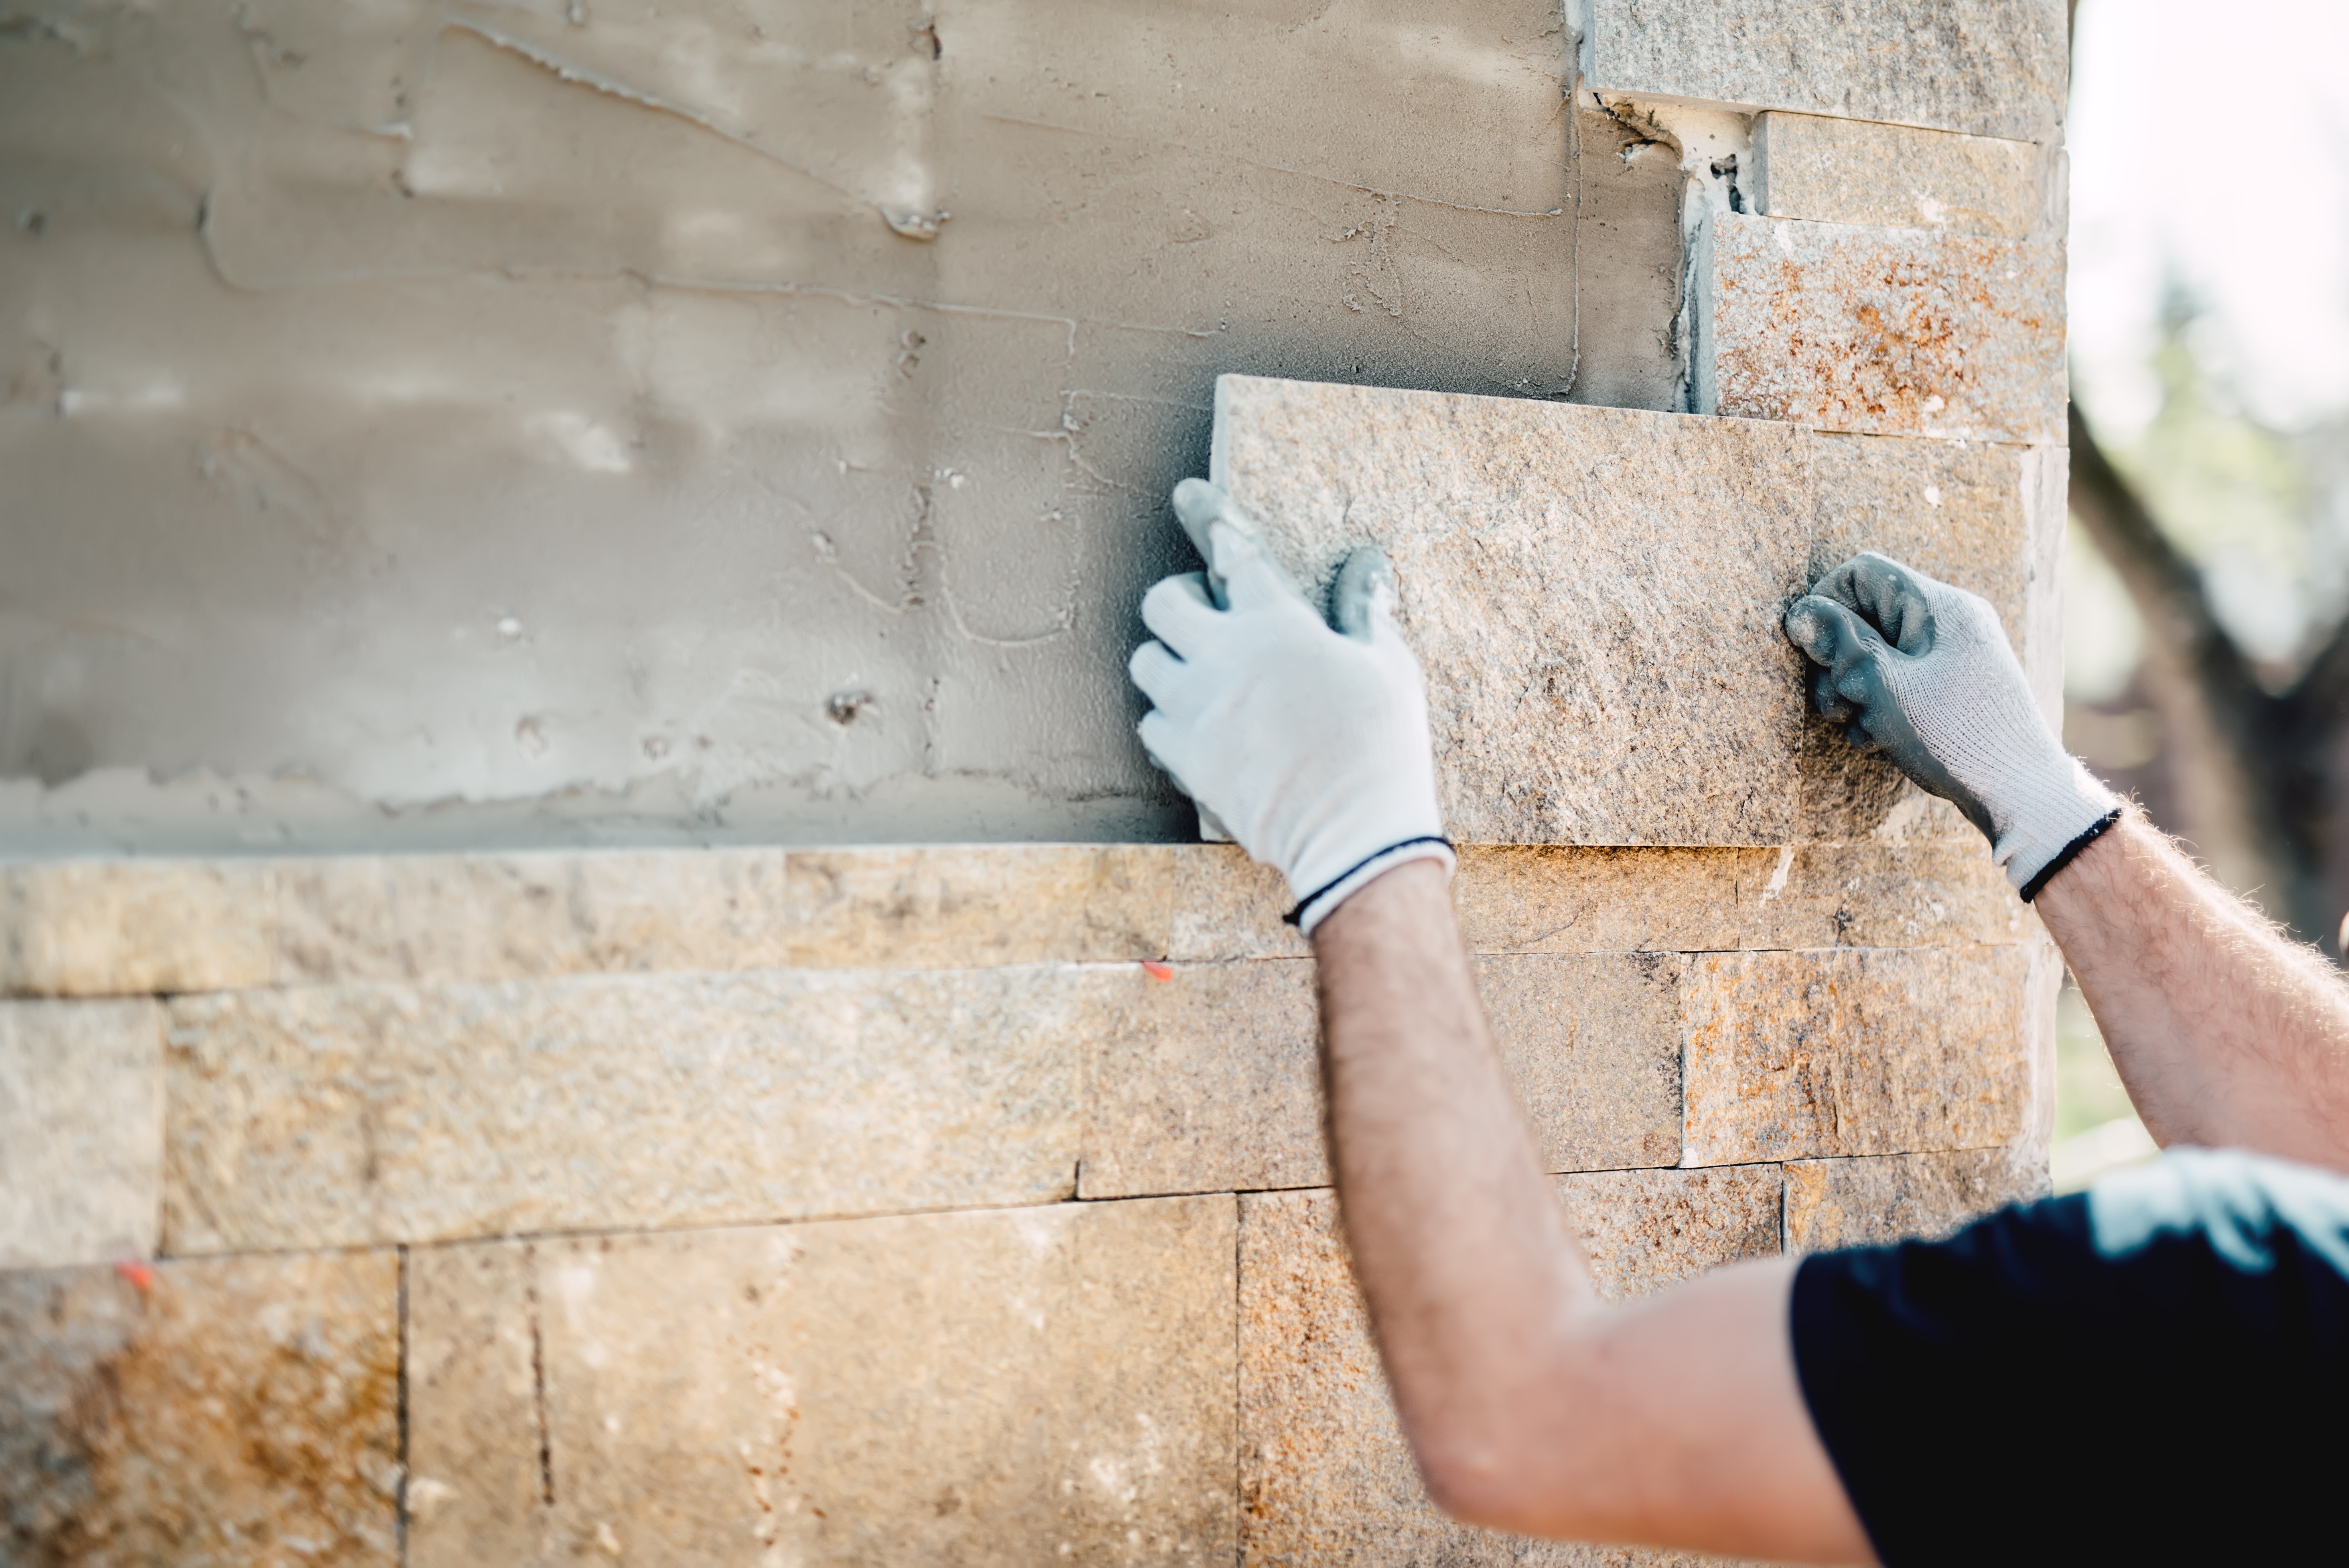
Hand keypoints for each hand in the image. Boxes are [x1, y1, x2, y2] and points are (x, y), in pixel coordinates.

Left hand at [1130, 479, 1452, 931]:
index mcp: (1278, 624)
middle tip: (1205, 615)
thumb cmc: (1381, 744)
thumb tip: (1366, 559)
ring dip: (1168, 660)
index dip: (1209, 517)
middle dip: (1178, 599)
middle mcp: (1226, 657)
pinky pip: (1150, 721)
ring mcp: (1199, 708)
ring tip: (1199, 674)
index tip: (1189, 496)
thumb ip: (1364, 609)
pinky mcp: (1186, 757)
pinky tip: (1196, 725)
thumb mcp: (1387, 666)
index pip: (1233, 550)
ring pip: (1146, 660)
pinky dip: (1167, 718)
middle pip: (1163, 601)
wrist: (1354, 833)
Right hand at [1784, 552, 2118, 896]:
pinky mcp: (1955, 686)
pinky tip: (1882, 739)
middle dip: (1839, 660)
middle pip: (1867, 616)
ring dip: (1856, 691)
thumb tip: (1800, 612)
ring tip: (1862, 727)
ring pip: (1879, 654)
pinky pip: (1902, 680)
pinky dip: (1881, 706)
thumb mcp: (1885, 688)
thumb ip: (1842, 645)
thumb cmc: (1955, 737)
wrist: (2022, 792)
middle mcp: (1951, 621)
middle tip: (1838, 704)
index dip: (1826, 605)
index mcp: (1939, 606)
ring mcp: (1956, 654)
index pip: (1863, 573)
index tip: (1812, 651)